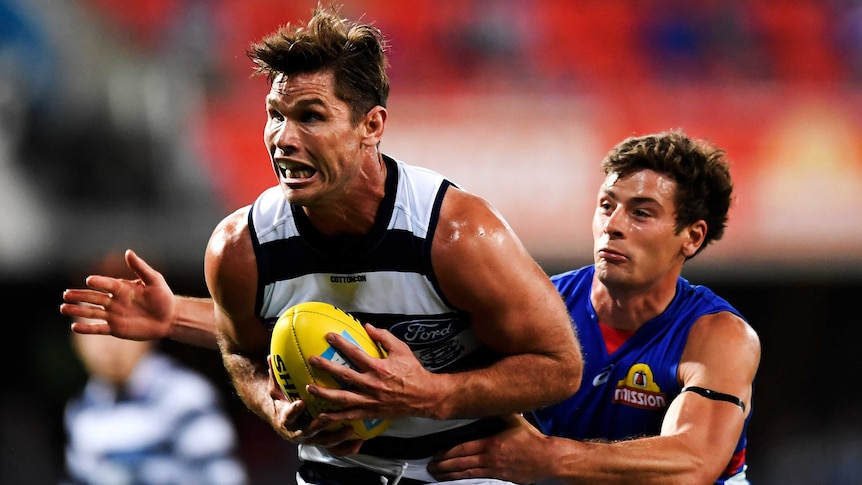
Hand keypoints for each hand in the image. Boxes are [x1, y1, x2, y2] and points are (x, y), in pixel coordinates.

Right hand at [59, 249, 175, 340]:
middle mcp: (114, 300)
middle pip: (93, 297)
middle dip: (79, 296)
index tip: (90, 280)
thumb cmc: (163, 297)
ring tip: (63, 308)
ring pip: (92, 312)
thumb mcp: (154, 280)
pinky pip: (98, 328)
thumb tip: (128, 252)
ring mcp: (113, 314)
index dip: (99, 282)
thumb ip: (140, 268)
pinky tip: (74, 327)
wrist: (169, 318)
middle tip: (65, 294)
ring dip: (77, 310)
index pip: (106, 284)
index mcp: (121, 288)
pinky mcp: (115, 328)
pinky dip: (87, 328)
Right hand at [266, 355, 363, 454]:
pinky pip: (335, 450)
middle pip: (309, 432)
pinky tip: (359, 443)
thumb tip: (270, 356)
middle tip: (328, 418)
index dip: (294, 410)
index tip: (300, 403)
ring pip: (324, 442)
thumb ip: (274, 376)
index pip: (288, 415)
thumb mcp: (275, 391)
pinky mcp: (322, 443)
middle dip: (319, 425)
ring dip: (337, 437)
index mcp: (286, 419)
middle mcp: (298, 432)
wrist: (283, 422)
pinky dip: (347, 448)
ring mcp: (311, 440)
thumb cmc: (282, 402)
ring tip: (350, 429)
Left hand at [307, 323, 440, 422]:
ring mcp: (370, 400)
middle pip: (344, 375)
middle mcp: (371, 384)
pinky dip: (335, 417)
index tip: (328, 336)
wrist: (424, 396)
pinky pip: (350, 415)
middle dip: (326, 366)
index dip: (340, 343)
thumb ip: (384, 337)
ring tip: (309, 387)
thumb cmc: (413, 371)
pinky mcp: (370, 412)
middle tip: (312, 360)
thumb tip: (367, 326)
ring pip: (342, 398)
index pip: (355, 353)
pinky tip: (322, 416)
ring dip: (324, 393)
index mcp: (378, 367)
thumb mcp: (401, 349)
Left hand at [428, 414, 548, 483]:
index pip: (463, 448)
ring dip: (450, 474)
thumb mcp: (515, 420)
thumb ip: (500, 410)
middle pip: (461, 463)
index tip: (436, 454)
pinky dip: (463, 479)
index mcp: (490, 443)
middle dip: (444, 465)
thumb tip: (489, 398)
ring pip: (466, 473)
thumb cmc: (531, 439)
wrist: (547, 458)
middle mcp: (489, 458)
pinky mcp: (499, 477)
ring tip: (437, 475)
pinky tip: (455, 479)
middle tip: (430, 467)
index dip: (447, 452)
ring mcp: (493, 470)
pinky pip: (476, 478)